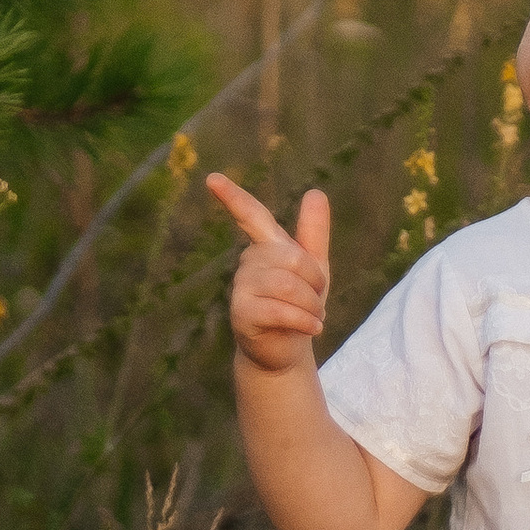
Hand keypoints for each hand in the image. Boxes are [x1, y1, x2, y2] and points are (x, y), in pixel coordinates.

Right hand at [211, 174, 329, 375]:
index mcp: (265, 246)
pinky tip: (312, 329)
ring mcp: (241, 287)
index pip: (250, 215)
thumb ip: (313, 232)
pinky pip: (281, 310)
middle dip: (315, 283)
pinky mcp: (242, 314)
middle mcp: (248, 262)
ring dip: (312, 306)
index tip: (211, 179)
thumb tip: (315, 192)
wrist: (287, 351)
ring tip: (315, 319)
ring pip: (288, 285)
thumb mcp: (313, 268)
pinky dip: (305, 321)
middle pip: (293, 259)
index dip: (232, 197)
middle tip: (317, 302)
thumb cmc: (299, 305)